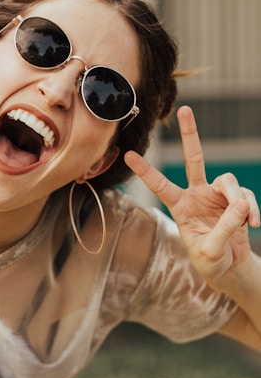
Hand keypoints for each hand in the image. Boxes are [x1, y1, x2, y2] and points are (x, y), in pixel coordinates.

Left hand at [125, 106, 259, 288]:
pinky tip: (254, 224)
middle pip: (194, 158)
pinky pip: (246, 196)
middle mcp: (196, 195)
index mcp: (180, 207)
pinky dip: (251, 210)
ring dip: (239, 201)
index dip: (146, 171)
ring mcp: (217, 194)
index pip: (160, 185)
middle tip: (185, 109)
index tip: (129, 155)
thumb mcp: (210, 250)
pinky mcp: (236, 199)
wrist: (230, 268)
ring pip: (229, 182)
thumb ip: (224, 228)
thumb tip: (240, 204)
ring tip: (246, 221)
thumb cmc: (211, 261)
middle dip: (190, 134)